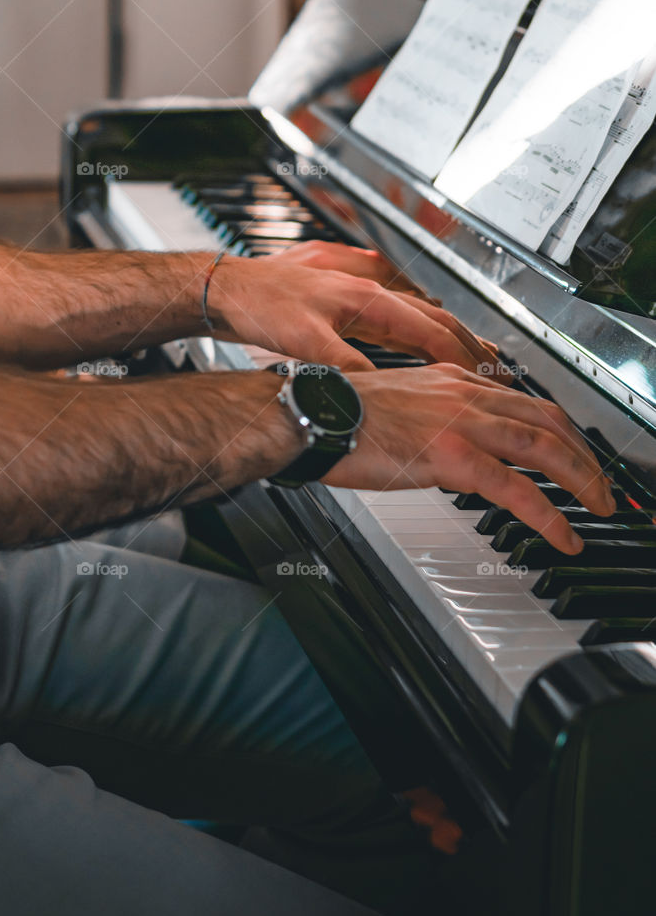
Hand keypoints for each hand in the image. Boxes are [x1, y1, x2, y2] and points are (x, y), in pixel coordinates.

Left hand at [210, 242, 497, 374]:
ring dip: (447, 333)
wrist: (229, 284)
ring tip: (472, 351)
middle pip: (433, 318)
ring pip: (417, 312)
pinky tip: (419, 331)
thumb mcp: (304, 341)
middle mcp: (369, 289)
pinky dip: (419, 324)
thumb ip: (343, 365)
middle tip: (497, 366)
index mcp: (366, 300)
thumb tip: (375, 389)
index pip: (429, 331)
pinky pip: (397, 308)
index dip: (461, 357)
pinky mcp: (346, 296)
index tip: (485, 377)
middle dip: (468, 342)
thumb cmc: (261, 305)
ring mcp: (359, 290)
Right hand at [325, 364, 614, 554]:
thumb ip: (432, 418)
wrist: (313, 415)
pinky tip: (565, 535)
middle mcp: (465, 394)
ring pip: (546, 449)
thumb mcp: (397, 404)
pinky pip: (517, 490)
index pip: (524, 400)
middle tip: (602, 484)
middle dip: (586, 455)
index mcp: (452, 381)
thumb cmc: (339, 415)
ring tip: (600, 508)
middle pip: (548, 420)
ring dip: (583, 481)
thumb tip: (447, 445)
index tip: (574, 449)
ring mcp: (462, 423)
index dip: (560, 427)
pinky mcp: (453, 457)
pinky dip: (551, 515)